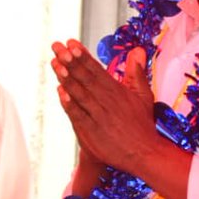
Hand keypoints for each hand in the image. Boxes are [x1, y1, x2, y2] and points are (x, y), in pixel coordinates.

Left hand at [52, 41, 160, 174]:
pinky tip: (60, 92)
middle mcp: (107, 102)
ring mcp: (98, 117)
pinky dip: (69, 104)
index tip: (71, 43)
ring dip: (66, 78)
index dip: (83, 56)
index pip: (96, 70)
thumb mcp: (143, 96)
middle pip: (86, 78)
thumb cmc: (142, 124)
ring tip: (55, 63)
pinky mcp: (91, 132)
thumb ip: (136, 72)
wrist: (144, 154)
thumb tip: (137, 50)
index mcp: (117, 91)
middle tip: (58, 47)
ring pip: (80, 94)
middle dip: (70, 61)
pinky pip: (78, 115)